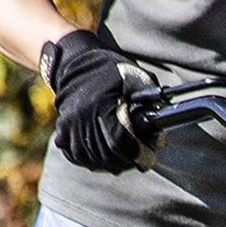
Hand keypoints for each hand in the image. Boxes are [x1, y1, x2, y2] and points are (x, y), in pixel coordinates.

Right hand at [40, 30, 157, 172]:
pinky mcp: (62, 132)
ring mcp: (69, 126)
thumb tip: (164, 117)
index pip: (121, 142)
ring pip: (94, 160)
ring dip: (113, 163)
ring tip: (125, 156)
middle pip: (109, 155)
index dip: (138, 154)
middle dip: (129, 160)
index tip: (149, 157)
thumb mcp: (135, 77)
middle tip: (141, 157)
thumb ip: (151, 96)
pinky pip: (78, 157)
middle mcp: (81, 117)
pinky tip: (105, 155)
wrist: (74, 64)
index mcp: (100, 104)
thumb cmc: (110, 72)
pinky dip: (93, 161)